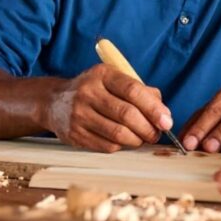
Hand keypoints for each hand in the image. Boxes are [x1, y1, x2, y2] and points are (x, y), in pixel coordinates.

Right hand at [44, 64, 173, 152]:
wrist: (54, 102)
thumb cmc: (94, 90)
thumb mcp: (114, 80)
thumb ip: (141, 91)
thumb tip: (163, 112)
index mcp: (102, 74)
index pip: (133, 90)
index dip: (153, 108)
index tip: (166, 121)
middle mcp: (88, 92)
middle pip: (127, 114)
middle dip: (148, 128)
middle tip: (156, 134)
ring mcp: (79, 114)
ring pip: (118, 134)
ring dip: (137, 140)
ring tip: (143, 138)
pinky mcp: (74, 134)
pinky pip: (107, 146)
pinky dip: (121, 146)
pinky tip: (124, 141)